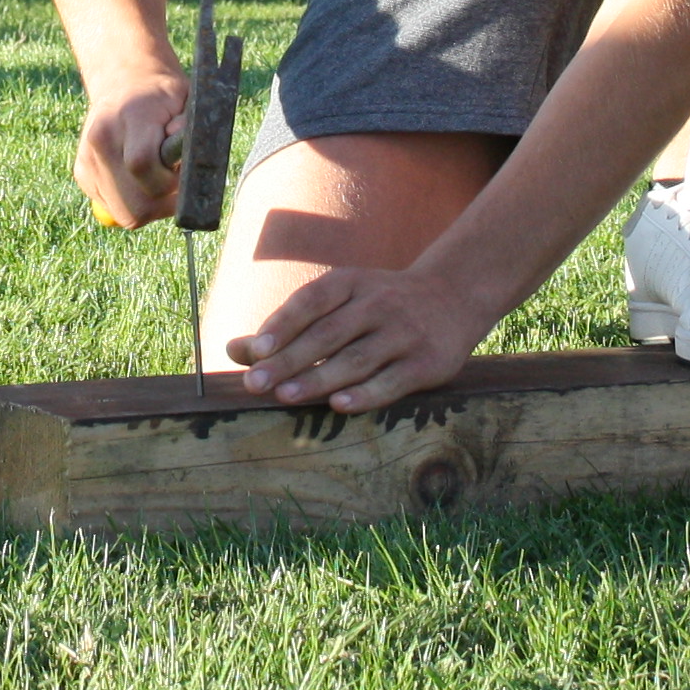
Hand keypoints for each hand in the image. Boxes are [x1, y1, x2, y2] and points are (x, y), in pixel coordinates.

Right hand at [70, 74, 190, 228]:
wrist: (125, 83)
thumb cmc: (163, 96)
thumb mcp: (186, 100)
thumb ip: (189, 128)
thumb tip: (186, 157)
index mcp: (127, 115)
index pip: (141, 163)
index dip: (167, 179)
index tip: (180, 171)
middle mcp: (100, 138)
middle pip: (133, 203)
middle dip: (161, 201)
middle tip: (173, 180)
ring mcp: (86, 159)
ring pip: (123, 213)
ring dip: (148, 205)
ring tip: (158, 178)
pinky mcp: (81, 173)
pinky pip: (113, 208)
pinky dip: (132, 202)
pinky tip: (139, 178)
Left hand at [225, 266, 502, 414]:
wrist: (453, 297)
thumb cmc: (379, 305)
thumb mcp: (340, 299)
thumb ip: (290, 323)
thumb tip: (235, 349)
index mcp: (351, 283)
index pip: (311, 301)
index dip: (282, 324)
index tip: (254, 350)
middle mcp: (378, 304)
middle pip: (327, 334)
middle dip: (289, 360)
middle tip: (255, 383)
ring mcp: (404, 333)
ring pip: (356, 359)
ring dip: (318, 378)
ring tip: (285, 396)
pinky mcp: (427, 363)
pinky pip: (392, 381)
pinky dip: (365, 394)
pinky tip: (339, 405)